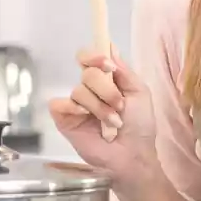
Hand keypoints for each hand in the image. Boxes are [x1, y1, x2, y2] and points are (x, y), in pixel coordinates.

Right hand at [48, 47, 157, 174]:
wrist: (133, 155)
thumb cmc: (140, 126)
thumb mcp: (139, 92)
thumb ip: (124, 70)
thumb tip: (110, 45)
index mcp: (105, 80)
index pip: (89, 57)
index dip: (95, 56)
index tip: (108, 65)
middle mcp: (88, 89)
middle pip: (87, 73)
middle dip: (107, 90)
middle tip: (119, 107)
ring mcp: (75, 105)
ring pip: (79, 90)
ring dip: (100, 107)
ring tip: (112, 123)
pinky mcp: (64, 120)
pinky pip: (60, 104)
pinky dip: (75, 109)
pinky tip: (86, 120)